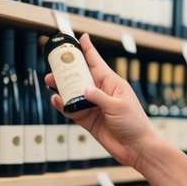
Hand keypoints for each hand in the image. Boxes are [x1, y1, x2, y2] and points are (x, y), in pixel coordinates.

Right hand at [44, 33, 163, 168]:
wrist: (136, 148)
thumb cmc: (134, 124)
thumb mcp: (117, 107)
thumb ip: (98, 96)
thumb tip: (82, 88)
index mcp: (112, 83)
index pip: (97, 63)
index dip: (88, 50)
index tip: (81, 37)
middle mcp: (101, 92)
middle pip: (81, 76)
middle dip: (67, 69)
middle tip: (53, 63)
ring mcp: (94, 106)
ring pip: (73, 92)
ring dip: (62, 87)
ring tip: (50, 81)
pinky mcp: (88, 119)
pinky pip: (72, 109)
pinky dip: (64, 105)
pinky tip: (57, 100)